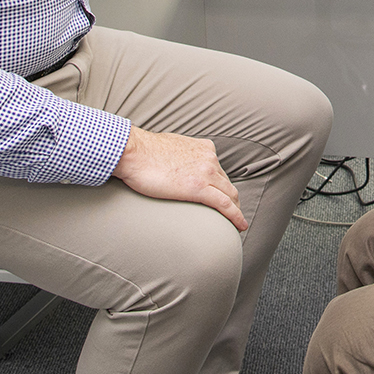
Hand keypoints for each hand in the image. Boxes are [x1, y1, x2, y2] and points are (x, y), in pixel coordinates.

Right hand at [111, 126, 247, 230]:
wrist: (133, 152)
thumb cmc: (143, 151)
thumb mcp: (171, 147)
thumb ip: (181, 156)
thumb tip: (176, 165)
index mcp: (203, 148)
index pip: (219, 170)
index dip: (223, 186)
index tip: (223, 196)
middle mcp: (209, 158)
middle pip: (227, 183)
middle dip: (232, 199)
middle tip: (233, 213)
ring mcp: (206, 172)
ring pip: (229, 195)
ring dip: (236, 210)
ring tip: (238, 223)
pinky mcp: (198, 187)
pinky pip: (224, 204)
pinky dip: (235, 216)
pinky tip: (240, 225)